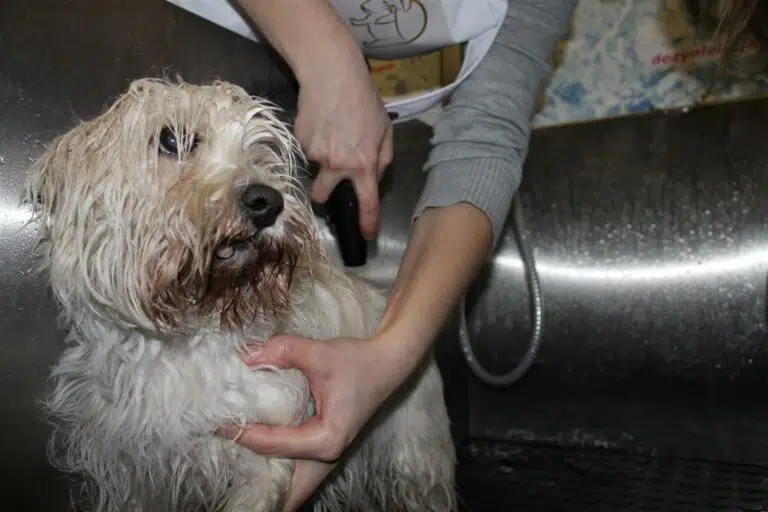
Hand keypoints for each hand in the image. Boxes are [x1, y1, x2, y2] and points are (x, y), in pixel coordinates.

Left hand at [221, 334, 410, 510]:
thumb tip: (246, 357)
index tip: (218, 423)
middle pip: (284, 485)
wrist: (387, 363)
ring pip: (290, 480)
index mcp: (327, 439)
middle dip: (255, 481)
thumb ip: (284, 351)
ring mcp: (326, 453)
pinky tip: (253, 449)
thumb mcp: (320, 352)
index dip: (243, 433)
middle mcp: (327, 454)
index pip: (274, 443)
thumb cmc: (358, 361)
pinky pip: (294, 466)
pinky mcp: (323, 445)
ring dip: (264, 474)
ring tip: (234, 462)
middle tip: (225, 462)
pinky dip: (274, 462)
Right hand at [294, 46, 392, 239]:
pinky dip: (313, 140)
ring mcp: (315, 154)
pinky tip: (320, 122)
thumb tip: (374, 177)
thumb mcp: (385, 129)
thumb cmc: (364, 101)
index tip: (367, 235)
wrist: (331, 76)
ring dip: (321, 156)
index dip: (368, 222)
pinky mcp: (299, 141)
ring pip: (315, 166)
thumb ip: (382, 158)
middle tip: (327, 179)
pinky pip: (307, 148)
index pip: (367, 202)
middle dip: (323, 194)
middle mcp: (337, 165)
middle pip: (322, 196)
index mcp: (363, 164)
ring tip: (329, 132)